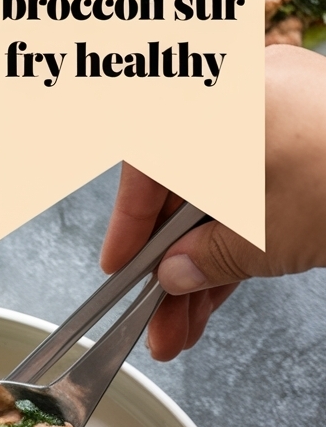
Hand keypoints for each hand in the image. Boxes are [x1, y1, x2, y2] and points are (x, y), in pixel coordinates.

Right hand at [101, 45, 325, 359]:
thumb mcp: (262, 237)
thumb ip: (206, 258)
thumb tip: (176, 274)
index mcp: (213, 101)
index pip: (146, 166)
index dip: (128, 226)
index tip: (121, 270)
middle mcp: (243, 100)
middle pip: (186, 192)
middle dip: (170, 265)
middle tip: (157, 317)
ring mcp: (283, 118)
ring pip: (224, 200)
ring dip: (204, 265)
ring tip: (188, 326)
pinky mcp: (315, 141)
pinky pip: (260, 194)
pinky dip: (243, 242)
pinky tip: (223, 291)